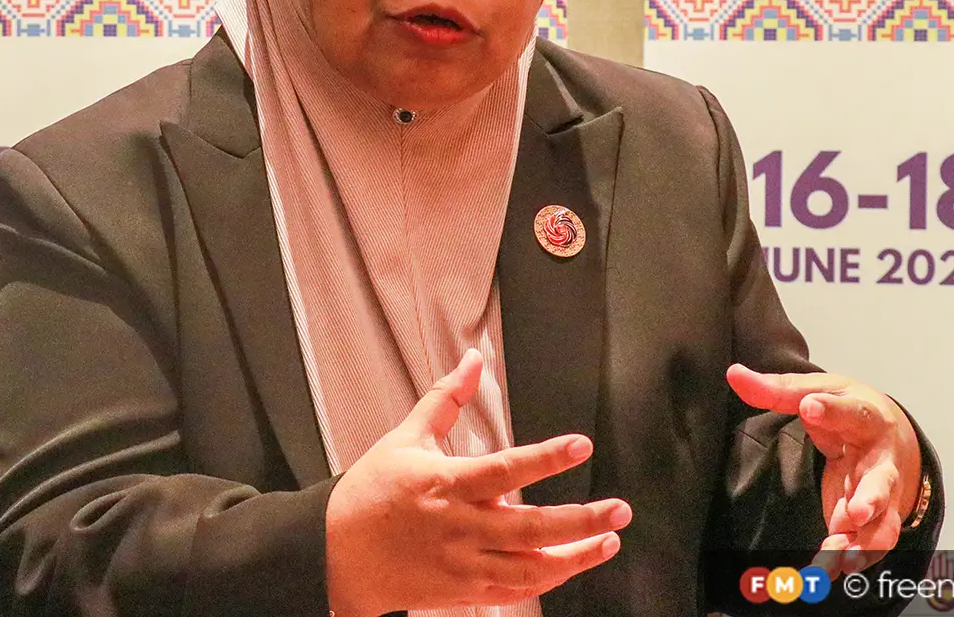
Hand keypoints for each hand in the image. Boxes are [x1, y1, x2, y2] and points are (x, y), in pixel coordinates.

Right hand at [326, 349, 630, 616]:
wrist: (334, 555)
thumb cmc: (370, 494)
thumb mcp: (405, 437)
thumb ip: (446, 398)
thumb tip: (473, 360)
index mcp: (446, 484)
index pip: (505, 469)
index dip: (546, 458)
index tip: (581, 445)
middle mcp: (459, 527)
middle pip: (532, 528)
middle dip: (582, 521)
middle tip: (619, 509)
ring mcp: (463, 564)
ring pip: (530, 568)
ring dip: (575, 558)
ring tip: (608, 541)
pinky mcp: (462, 591)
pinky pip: (512, 591)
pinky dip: (545, 580)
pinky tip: (568, 566)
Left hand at [725, 365, 920, 575]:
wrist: (891, 434)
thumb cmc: (847, 410)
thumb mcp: (816, 391)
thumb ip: (777, 390)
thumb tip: (734, 374)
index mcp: (865, 417)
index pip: (850, 411)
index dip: (831, 410)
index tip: (809, 407)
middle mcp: (880, 460)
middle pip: (882, 480)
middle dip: (872, 498)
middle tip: (855, 513)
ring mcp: (881, 495)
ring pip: (882, 524)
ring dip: (862, 543)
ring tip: (836, 553)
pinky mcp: (873, 521)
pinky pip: (868, 546)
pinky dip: (850, 559)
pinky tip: (828, 569)